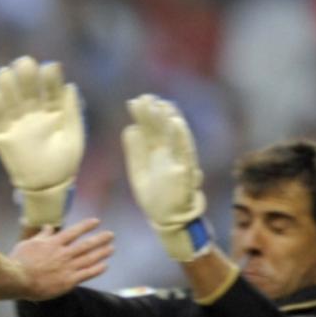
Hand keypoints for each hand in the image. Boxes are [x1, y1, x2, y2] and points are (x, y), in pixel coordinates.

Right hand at [0, 56, 83, 226]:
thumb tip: (70, 86)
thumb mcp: (74, 137)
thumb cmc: (65, 163)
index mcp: (53, 110)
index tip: (50, 67)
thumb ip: (72, 112)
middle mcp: (33, 113)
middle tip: (24, 64)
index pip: (49, 88)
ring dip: (5, 85)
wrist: (48, 188)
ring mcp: (17, 123)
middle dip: (25, 75)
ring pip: (8, 99)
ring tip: (4, 74)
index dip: (49, 77)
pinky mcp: (2, 137)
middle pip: (26, 88)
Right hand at [10, 217, 114, 300]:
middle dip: (100, 238)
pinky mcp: (68, 282)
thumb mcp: (28, 244)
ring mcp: (67, 267)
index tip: (96, 221)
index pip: (74, 231)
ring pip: (89, 258)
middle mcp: (63, 253)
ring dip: (102, 252)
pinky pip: (86, 274)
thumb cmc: (19, 262)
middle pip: (86, 244)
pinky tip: (105, 265)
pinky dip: (97, 269)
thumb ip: (42, 236)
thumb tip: (49, 226)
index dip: (87, 226)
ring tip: (111, 248)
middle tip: (111, 235)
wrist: (18, 279)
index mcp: (54, 243)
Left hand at [121, 94, 211, 261]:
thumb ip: (135, 151)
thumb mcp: (138, 171)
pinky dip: (180, 136)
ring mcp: (178, 159)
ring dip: (168, 120)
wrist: (168, 219)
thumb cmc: (154, 197)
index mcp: (156, 153)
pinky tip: (175, 121)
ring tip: (160, 104)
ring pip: (174, 135)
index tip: (134, 101)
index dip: (143, 116)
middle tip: (145, 97)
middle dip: (154, 113)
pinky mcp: (185, 170)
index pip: (149, 129)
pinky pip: (184, 151)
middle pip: (161, 129)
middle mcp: (168, 153)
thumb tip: (129, 128)